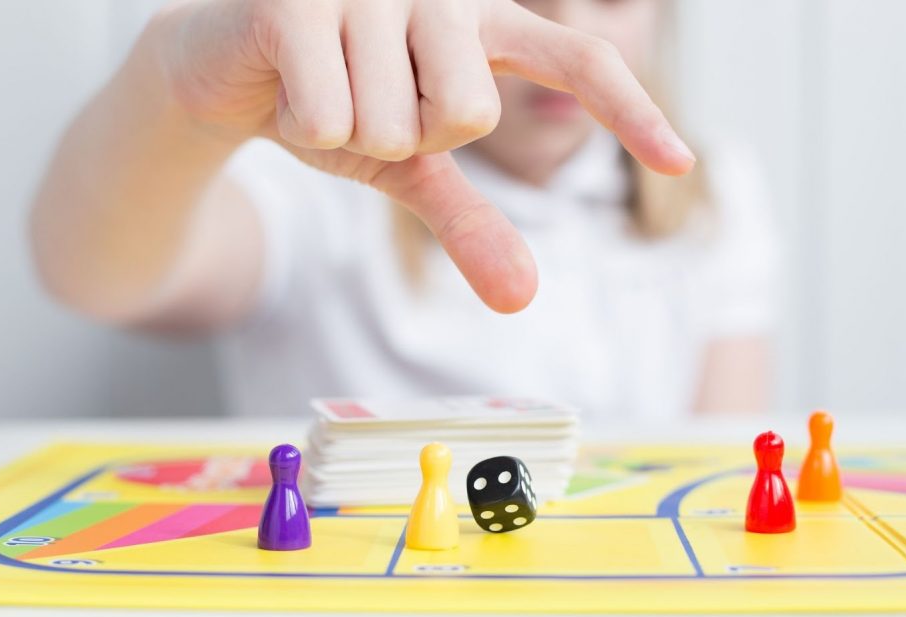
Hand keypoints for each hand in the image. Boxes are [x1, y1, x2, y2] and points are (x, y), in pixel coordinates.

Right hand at [158, 0, 695, 312]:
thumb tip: (524, 298)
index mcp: (481, 23)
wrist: (226, 71)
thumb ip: (471, 223)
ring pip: (394, 121)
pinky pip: (332, 115)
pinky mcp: (299, 0)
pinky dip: (306, 126)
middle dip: (411, 139)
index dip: (630, 111)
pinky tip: (286, 87)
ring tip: (325, 91)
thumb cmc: (336, 104)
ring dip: (351, 134)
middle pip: (471, 111)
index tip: (680, 162)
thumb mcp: (411, 170)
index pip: (576, 60)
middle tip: (370, 109)